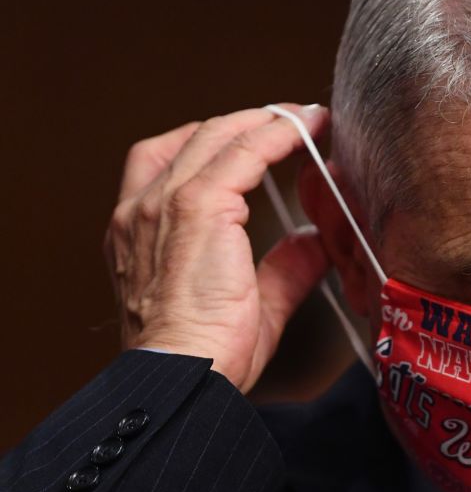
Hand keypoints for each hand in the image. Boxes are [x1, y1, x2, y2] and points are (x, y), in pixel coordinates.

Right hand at [103, 104, 329, 392]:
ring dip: (265, 121)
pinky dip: (277, 134)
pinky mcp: (196, 206)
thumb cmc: (206, 355)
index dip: (218, 145)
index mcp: (139, 234)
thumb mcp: (252, 304)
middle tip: (291, 121)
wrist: (185, 373)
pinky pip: (243, 151)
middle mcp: (141, 211)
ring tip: (305, 118)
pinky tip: (306, 130)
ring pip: (217, 136)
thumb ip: (282, 269)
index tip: (261, 140)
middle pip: (194, 139)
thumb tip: (311, 243)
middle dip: (245, 123)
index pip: (169, 163)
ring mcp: (164, 204)